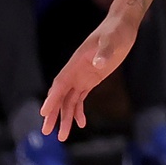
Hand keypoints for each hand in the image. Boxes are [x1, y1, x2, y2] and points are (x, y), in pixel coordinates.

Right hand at [41, 10, 138, 139]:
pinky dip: (78, 111)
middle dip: (53, 113)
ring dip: (65, 117)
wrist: (121, 27)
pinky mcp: (91, 80)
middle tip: (46, 132)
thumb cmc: (116, 32)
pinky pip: (80, 98)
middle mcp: (75, 72)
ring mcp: (82, 77)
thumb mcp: (112, 41)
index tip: (44, 112)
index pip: (60, 83)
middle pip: (60, 96)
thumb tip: (98, 63)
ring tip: (62, 136)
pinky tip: (81, 123)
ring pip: (69, 100)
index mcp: (76, 63)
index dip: (52, 98)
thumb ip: (104, 52)